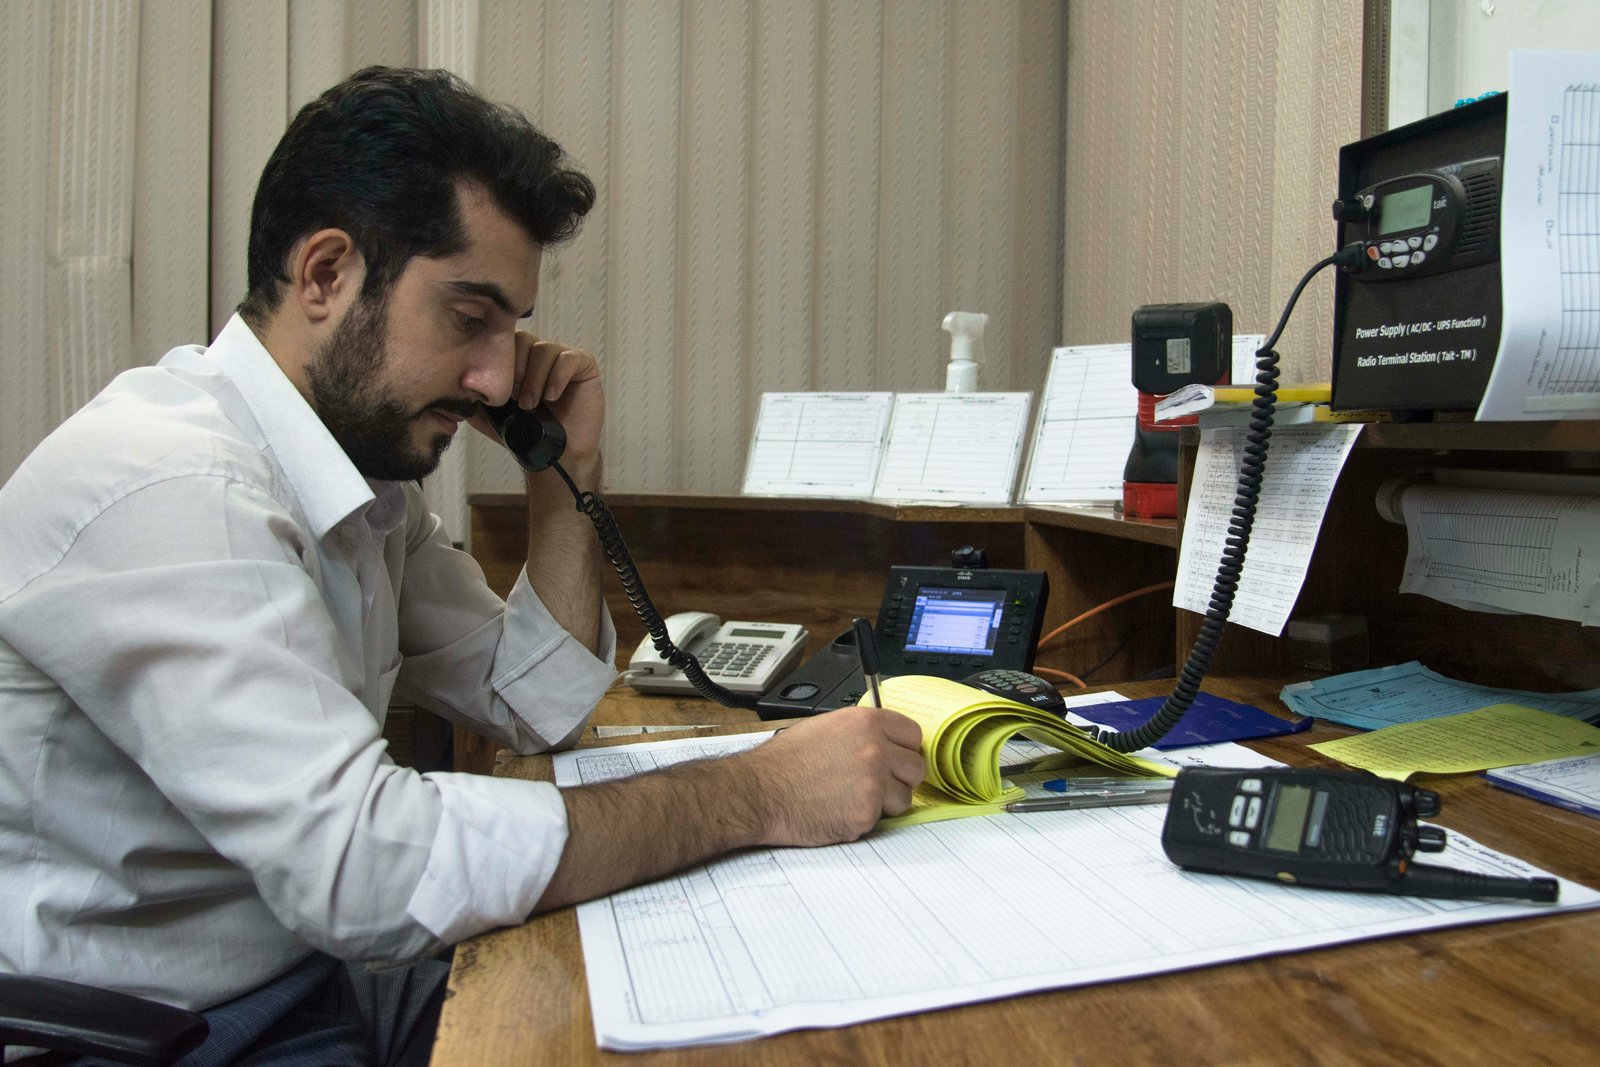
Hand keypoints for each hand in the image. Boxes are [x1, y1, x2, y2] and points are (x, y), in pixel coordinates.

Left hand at [469, 331, 602, 462]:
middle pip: (522, 339)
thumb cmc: (524, 433)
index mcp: (515, 359)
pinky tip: (550, 396)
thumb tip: (450, 382)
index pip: (502, 340)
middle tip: (513, 397)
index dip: (498, 361)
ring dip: (534, 378)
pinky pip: (568, 358)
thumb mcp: (487, 413)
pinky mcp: (583, 365)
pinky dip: (557, 376)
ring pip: (543, 349)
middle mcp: (537, 353)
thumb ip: (469, 396)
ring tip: (530, 404)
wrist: (554, 456)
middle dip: (515, 369)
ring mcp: (561, 357)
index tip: (496, 390)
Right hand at [742, 707, 925, 846]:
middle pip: (915, 767)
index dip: (903, 748)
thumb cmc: (783, 762)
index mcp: (865, 723)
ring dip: (886, 802)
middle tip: (876, 782)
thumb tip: (884, 740)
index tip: (896, 757)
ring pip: (904, 797)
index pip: (913, 735)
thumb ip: (860, 732)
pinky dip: (863, 819)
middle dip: (899, 777)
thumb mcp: (824, 727)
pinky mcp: (866, 814)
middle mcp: (875, 750)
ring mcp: (873, 784)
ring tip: (853, 798)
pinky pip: (880, 820)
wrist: (759, 792)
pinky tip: (838, 810)